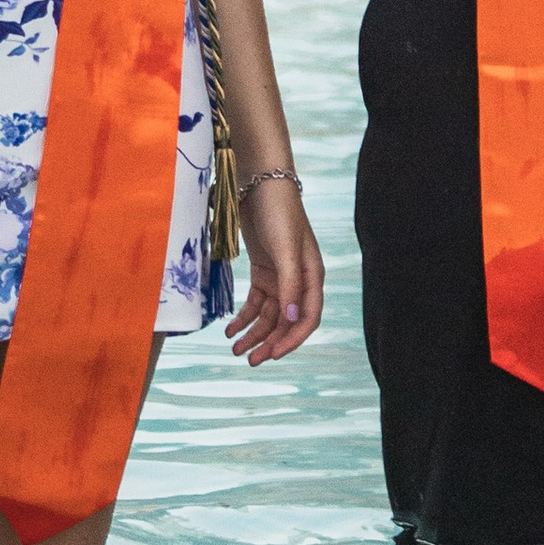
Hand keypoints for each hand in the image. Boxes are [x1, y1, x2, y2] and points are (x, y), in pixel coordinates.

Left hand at [224, 171, 322, 367]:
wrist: (260, 185)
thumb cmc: (279, 214)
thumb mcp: (285, 250)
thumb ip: (290, 286)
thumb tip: (292, 321)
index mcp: (312, 276)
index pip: (308, 318)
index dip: (292, 339)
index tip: (272, 355)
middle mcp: (298, 280)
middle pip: (286, 321)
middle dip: (269, 342)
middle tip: (249, 360)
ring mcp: (280, 276)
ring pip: (269, 315)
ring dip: (254, 333)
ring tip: (235, 348)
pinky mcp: (263, 271)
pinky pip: (255, 302)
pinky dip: (244, 316)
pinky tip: (231, 327)